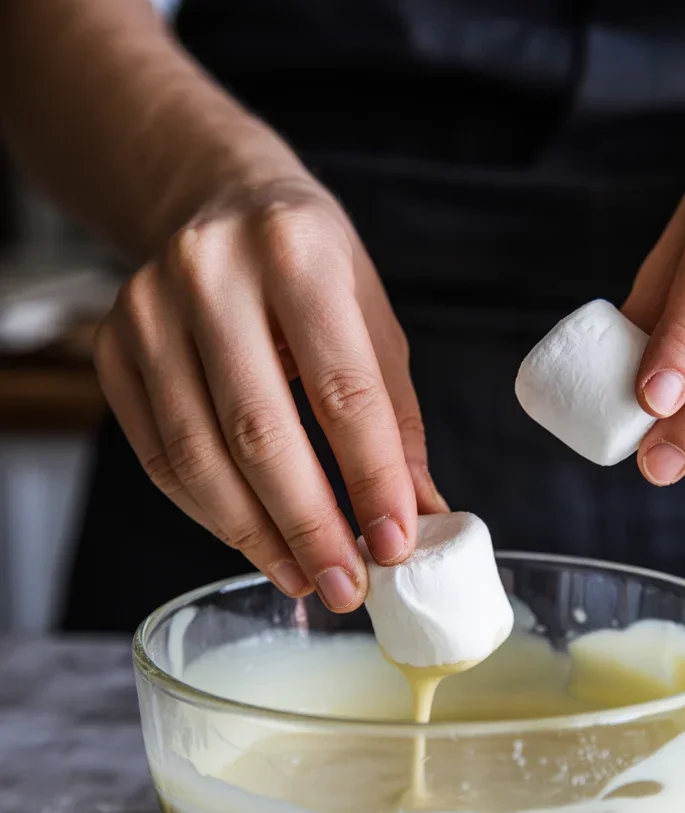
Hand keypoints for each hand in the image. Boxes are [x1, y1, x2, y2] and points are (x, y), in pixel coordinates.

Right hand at [94, 176, 446, 609]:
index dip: (370, 478)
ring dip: (255, 536)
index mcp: (297, 254)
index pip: (342, 389)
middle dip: (309, 526)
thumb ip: (395, 417)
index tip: (395, 544)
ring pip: (198, 456)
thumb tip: (417, 514)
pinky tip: (253, 539)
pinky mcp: (113, 351)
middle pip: (260, 431)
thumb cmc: (309, 264)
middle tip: (344, 586)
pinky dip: (209, 514)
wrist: (213, 200)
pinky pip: (160, 458)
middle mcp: (211, 276)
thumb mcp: (372, 318)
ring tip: (302, 579)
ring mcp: (148, 313)